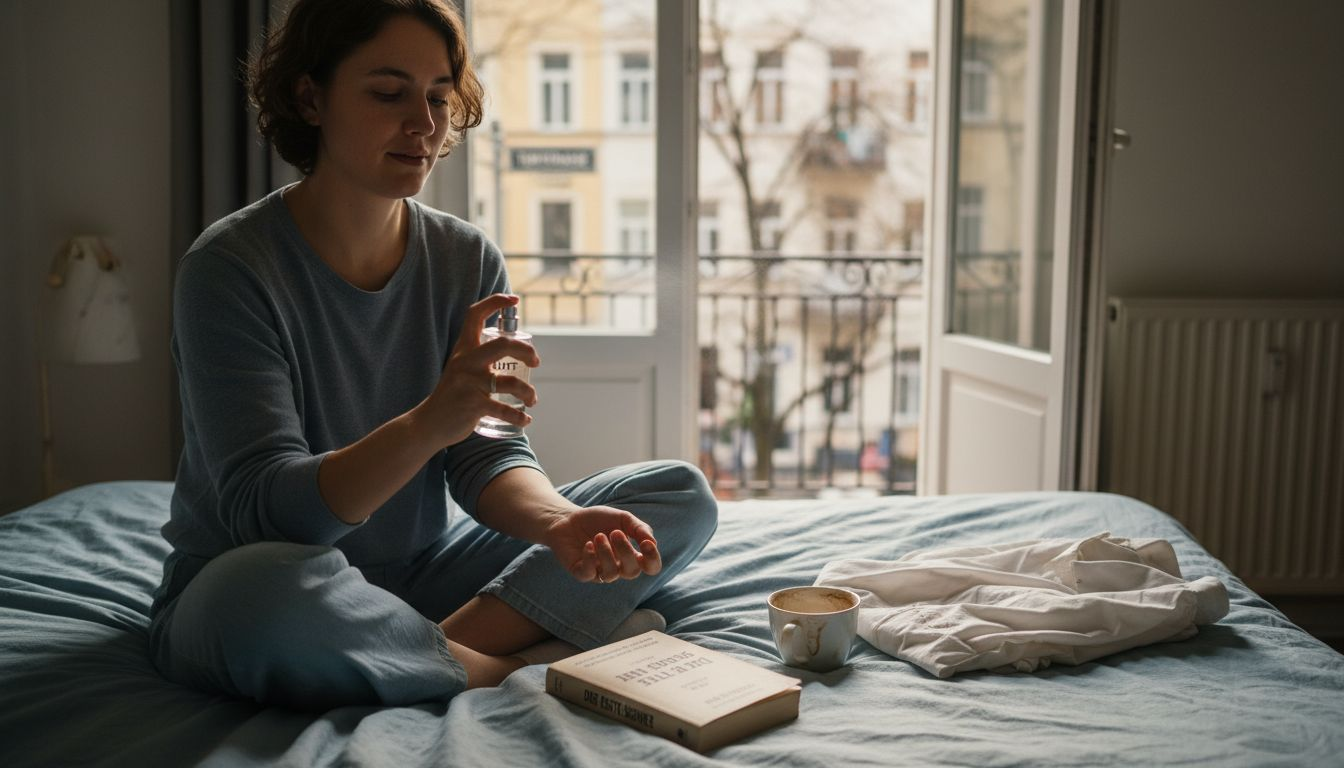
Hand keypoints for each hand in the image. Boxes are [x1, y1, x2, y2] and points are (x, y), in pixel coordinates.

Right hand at [419, 293, 540, 445]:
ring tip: (532, 399)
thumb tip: (512, 349)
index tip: (514, 299)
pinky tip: (525, 420)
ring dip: (528, 392)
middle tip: (535, 362)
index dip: (495, 302)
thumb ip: (479, 356)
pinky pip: (504, 410)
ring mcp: (469, 384)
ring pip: (510, 383)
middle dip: (526, 351)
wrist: (429, 422)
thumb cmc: (452, 393)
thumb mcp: (460, 367)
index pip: (475, 315)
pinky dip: (519, 418)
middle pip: (503, 345)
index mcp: (463, 349)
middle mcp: (466, 362)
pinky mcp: (473, 406)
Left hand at [545, 506, 661, 583]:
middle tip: (615, 533)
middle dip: (625, 552)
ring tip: (598, 536)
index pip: (651, 567)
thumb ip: (640, 529)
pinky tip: (588, 544)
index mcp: (631, 555)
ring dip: (606, 553)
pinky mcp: (581, 573)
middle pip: (632, 572)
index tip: (646, 544)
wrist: (568, 518)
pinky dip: (590, 558)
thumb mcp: (623, 519)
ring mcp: (599, 572)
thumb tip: (653, 543)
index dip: (652, 560)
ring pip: (611, 574)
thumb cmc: (597, 520)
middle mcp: (618, 567)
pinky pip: (590, 574)